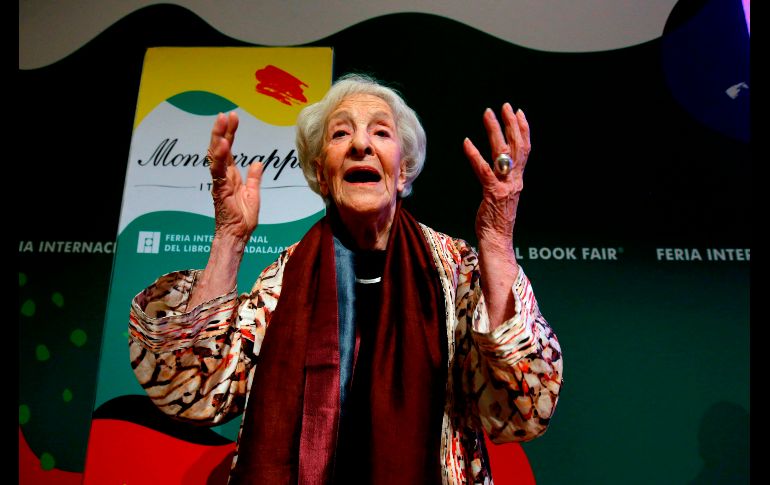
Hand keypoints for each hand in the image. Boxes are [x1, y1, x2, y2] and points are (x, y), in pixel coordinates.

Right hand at [207, 112, 262, 242]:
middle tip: (226, 114)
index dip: (230, 133)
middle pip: (219, 148)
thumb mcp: (253, 193)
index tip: (233, 117)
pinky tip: (223, 145)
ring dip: (218, 138)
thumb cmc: (243, 218)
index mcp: (230, 175)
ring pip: (216, 156)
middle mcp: (222, 176)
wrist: (238, 235)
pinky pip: (217, 171)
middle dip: (222, 130)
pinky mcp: (220, 189)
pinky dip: (220, 158)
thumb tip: (258, 163)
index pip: (228, 149)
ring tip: (222, 122)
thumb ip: (254, 177)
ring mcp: (219, 182)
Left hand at [463, 103, 530, 249]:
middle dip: (511, 124)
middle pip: (517, 146)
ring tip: (487, 114)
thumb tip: (498, 166)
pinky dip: (474, 155)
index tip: (518, 112)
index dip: (523, 129)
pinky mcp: (492, 193)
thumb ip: (503, 179)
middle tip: (504, 106)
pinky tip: (466, 142)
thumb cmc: (496, 220)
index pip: (524, 149)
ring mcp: (505, 186)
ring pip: (502, 153)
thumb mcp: (503, 195)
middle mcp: (514, 180)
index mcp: (518, 179)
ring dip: (495, 131)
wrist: (497, 240)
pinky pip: (483, 170)